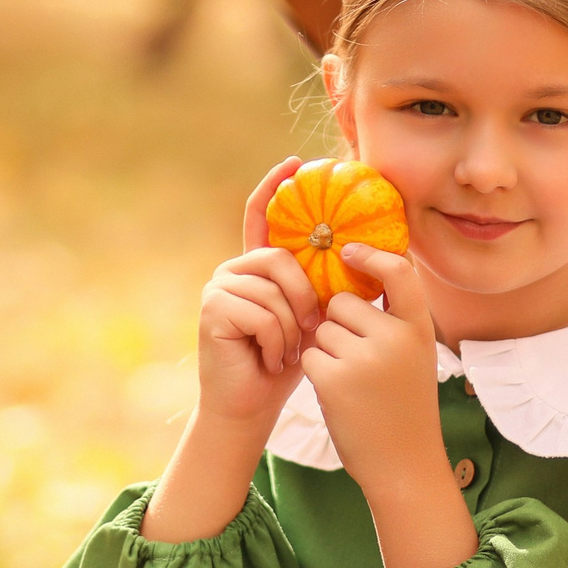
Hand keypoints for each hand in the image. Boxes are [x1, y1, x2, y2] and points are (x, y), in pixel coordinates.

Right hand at [144, 159, 323, 544]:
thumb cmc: (285, 365)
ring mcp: (219, 287)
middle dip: (304, 299)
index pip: (262, 218)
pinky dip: (276, 341)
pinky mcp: (212, 309)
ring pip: (274, 290)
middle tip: (307, 333)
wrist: (251, 406)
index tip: (296, 162)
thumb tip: (355, 250)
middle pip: (280, 259)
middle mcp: (234, 270)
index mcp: (257, 269)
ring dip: (291, 328)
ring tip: (285, 352)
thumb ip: (319, 286)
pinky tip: (268, 359)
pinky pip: (262, 312)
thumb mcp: (311, 320)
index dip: (275, 187)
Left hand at [302, 245, 478, 567]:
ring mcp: (364, 359)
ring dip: (325, 350)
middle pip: (343, 303)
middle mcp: (394, 338)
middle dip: (338, 324)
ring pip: (322, 329)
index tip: (350, 251)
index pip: (398, 272)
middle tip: (355, 359)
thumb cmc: (404, 409)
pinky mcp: (333, 380)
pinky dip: (315, 370)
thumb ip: (393, 322)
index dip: (372, 256)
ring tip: (350, 382)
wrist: (404, 465)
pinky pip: (309, 354)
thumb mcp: (414, 358)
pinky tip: (336, 393)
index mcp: (418, 329)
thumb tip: (355, 279)